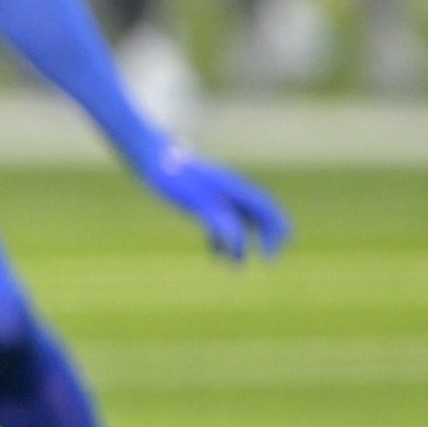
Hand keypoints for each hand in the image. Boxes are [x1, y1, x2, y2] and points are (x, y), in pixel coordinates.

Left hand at [139, 145, 289, 261]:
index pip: (268, 212)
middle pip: (261, 217)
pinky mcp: (203, 201)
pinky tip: (214, 253)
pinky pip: (222, 223)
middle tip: (267, 263)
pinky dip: (223, 239)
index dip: (275, 234)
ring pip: (241, 222)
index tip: (268, 258)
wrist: (152, 160)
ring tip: (234, 266)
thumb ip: (218, 220)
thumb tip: (236, 241)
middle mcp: (232, 192)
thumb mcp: (197, 202)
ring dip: (241, 244)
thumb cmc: (176, 178)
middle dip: (266, 239)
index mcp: (236, 189)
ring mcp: (219, 197)